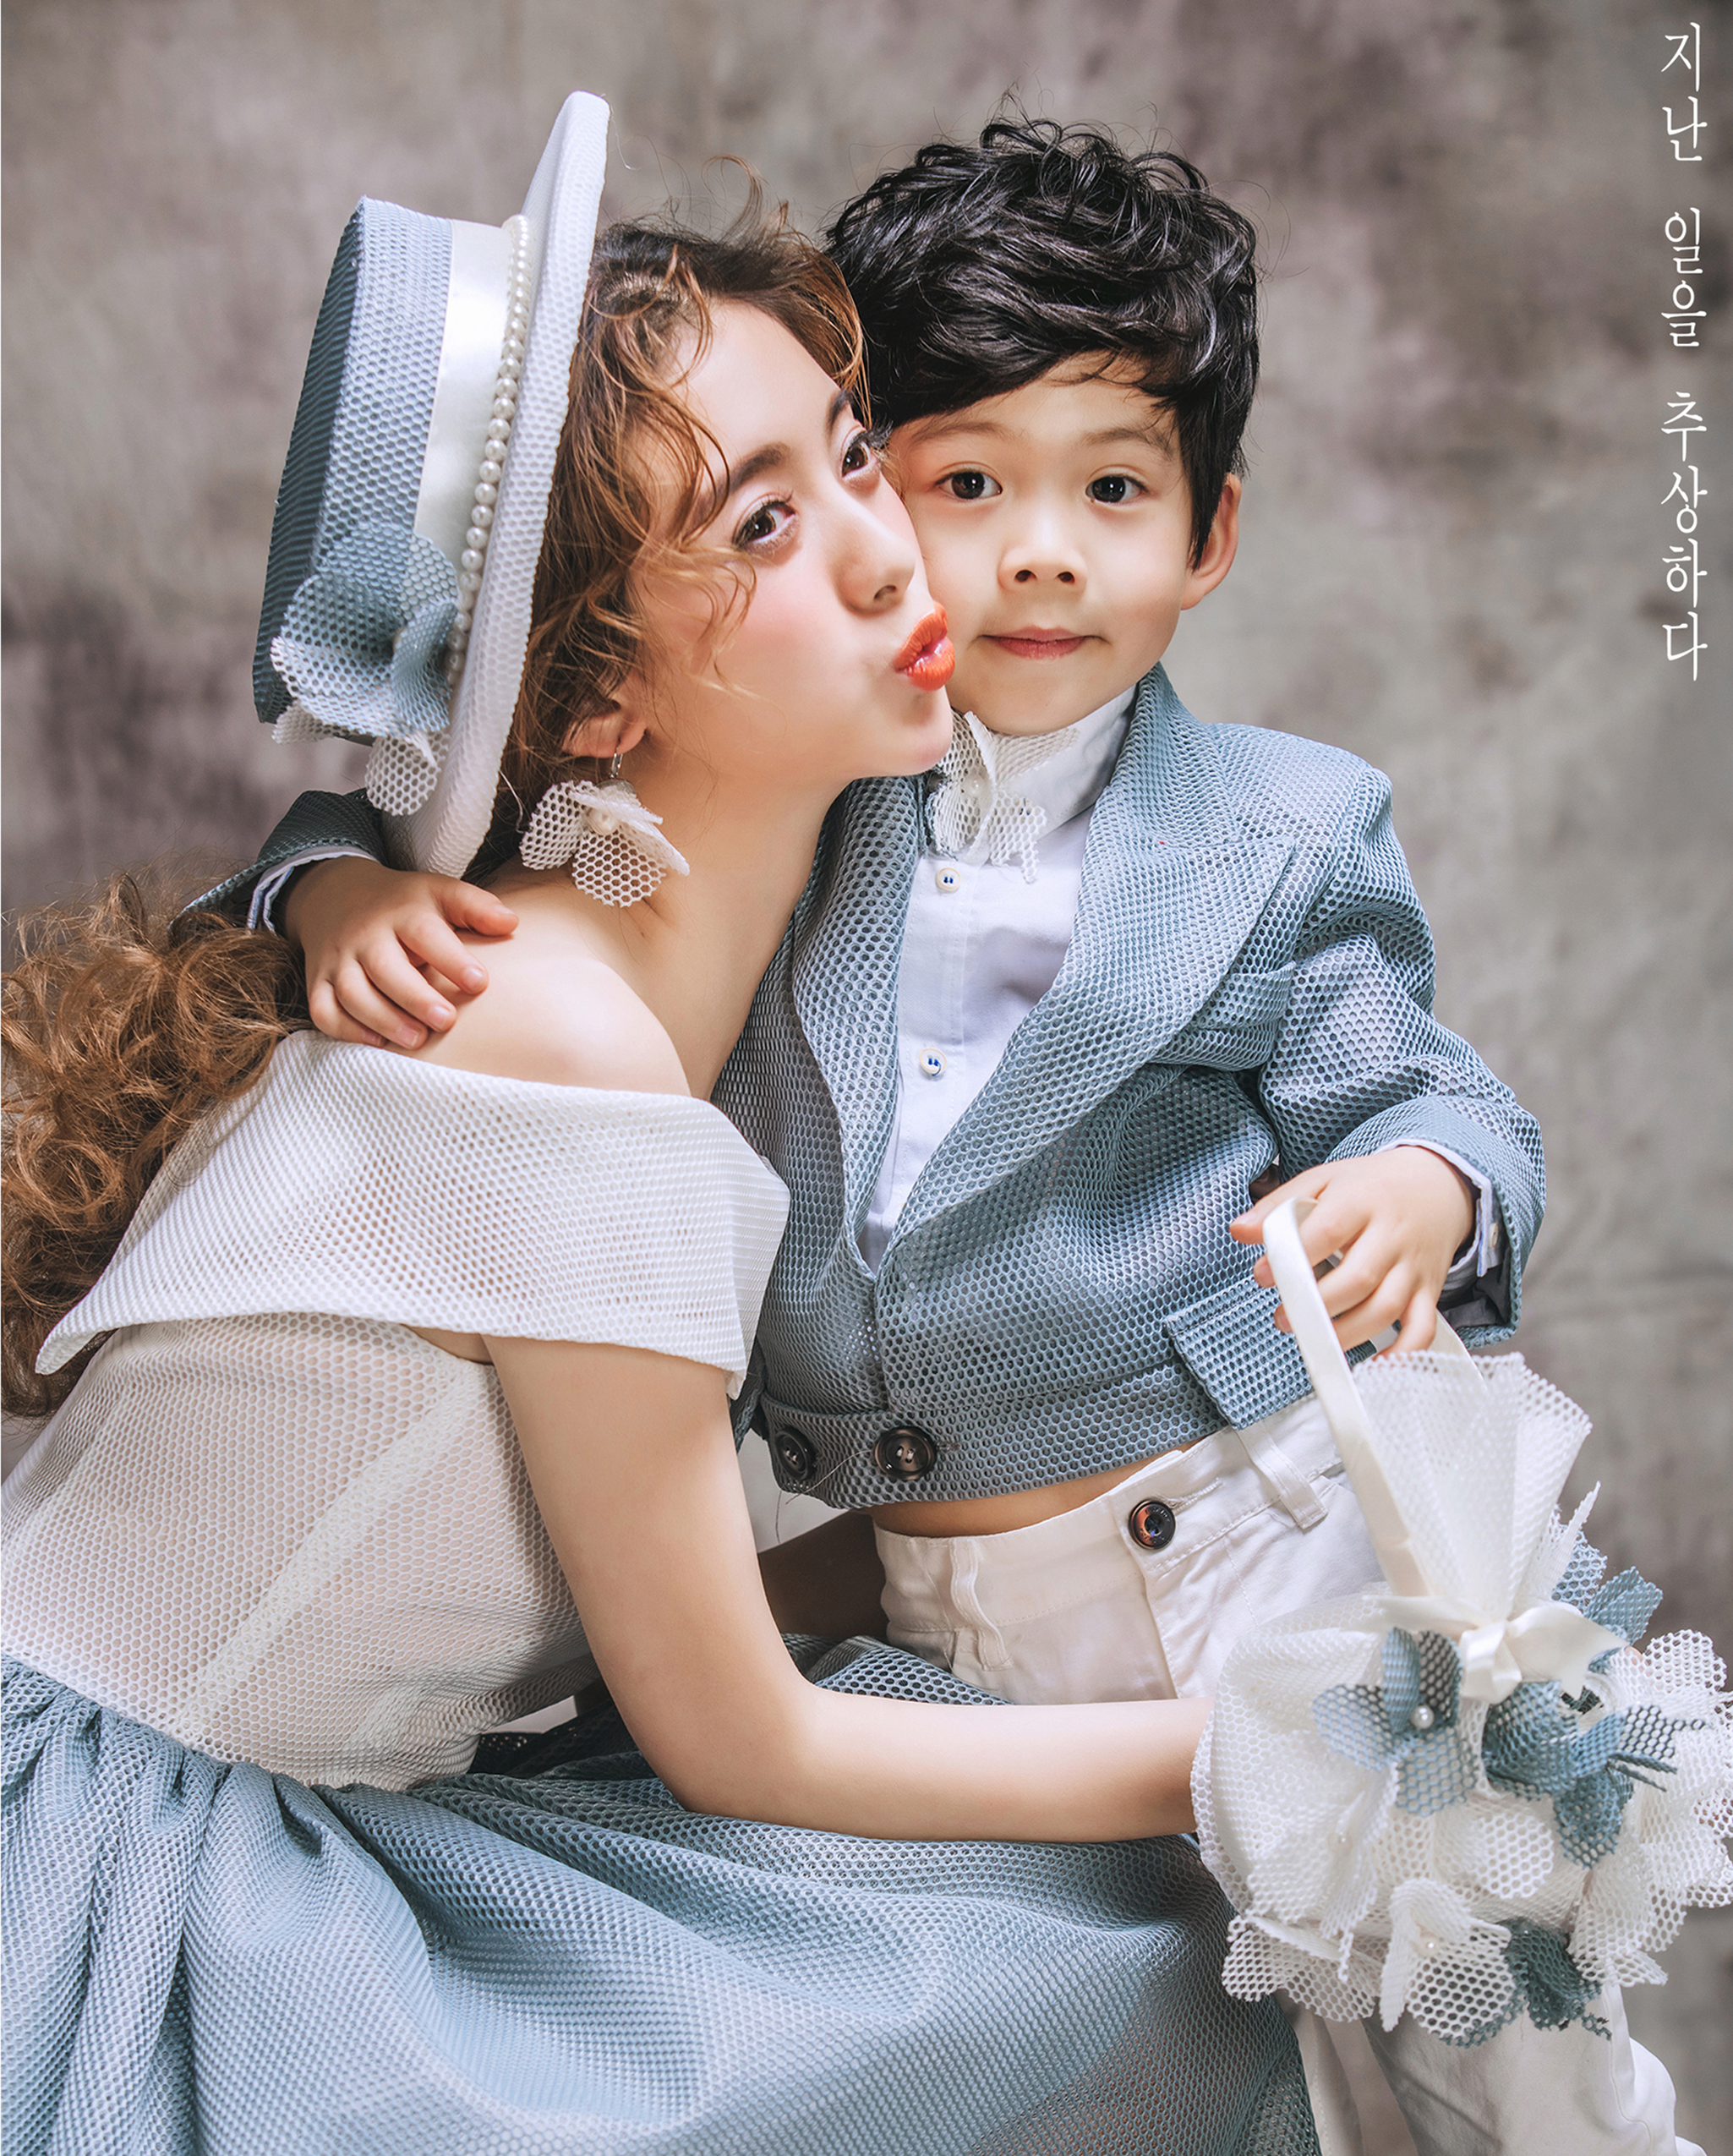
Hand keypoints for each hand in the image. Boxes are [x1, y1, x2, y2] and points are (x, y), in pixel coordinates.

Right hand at [282, 858, 518, 1048]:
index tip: (480, 982)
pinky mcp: (318, 980)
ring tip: (417, 1040)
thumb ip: (475, 908)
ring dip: (384, 1021)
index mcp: (402, 912)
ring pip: (352, 994)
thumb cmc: (402, 903)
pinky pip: (323, 1010)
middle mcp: (366, 936)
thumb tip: (511, 923)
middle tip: (446, 1021)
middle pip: (386, 969)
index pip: (426, 934)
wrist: (335, 894)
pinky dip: (346, 1030)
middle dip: (416, 999)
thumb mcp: (439, 892)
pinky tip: (377, 1042)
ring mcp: (339, 960)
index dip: (452, 959)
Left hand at [1230, 1149, 1475, 1355]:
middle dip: (1315, 1304)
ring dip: (1347, 1333)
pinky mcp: (1428, 1291)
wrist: (1436, 1185)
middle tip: (1283, 1316)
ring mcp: (1412, 1267)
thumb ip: (1279, 1205)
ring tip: (1313, 1337)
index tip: (1262, 1275)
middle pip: (1358, 1278)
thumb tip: (1239, 1231)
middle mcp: (1391, 1236)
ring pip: (1385, 1308)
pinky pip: (1423, 1328)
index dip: (1292, 1258)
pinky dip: (1403, 1353)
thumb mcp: (1323, 1180)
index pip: (1326, 1232)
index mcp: (1360, 1202)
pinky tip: (1373, 1366)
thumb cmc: (1369, 1187)